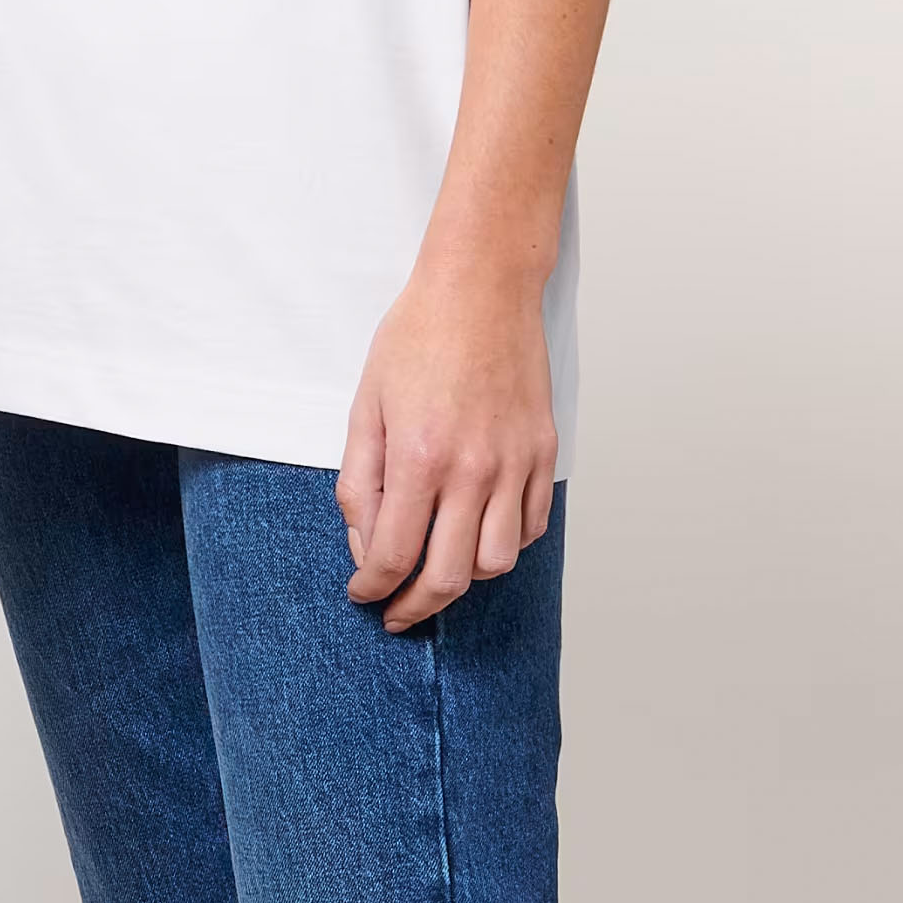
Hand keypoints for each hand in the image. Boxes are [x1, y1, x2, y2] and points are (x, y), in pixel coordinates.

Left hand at [337, 257, 558, 632]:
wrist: (480, 290)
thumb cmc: (416, 338)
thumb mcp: (366, 404)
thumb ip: (359, 480)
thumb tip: (366, 543)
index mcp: (418, 456)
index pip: (395, 555)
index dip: (374, 587)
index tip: (363, 593)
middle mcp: (472, 470)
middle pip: (450, 576)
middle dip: (417, 605)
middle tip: (397, 612)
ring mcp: (514, 464)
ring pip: (497, 562)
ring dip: (464, 576)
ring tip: (438, 567)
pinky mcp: (543, 454)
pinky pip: (530, 527)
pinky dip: (504, 544)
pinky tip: (478, 532)